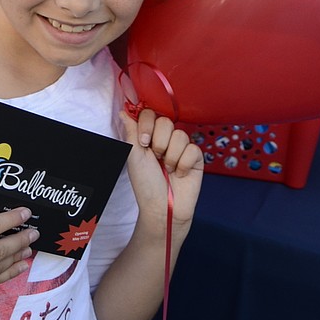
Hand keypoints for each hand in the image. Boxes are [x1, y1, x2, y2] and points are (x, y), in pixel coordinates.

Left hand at [120, 109, 203, 232]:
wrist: (162, 208)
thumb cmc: (145, 184)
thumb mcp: (134, 155)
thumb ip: (131, 130)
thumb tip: (123, 111)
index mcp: (149, 135)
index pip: (151, 114)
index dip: (148, 125)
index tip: (144, 142)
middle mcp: (166, 139)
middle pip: (166, 121)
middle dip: (159, 142)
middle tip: (156, 157)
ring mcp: (182, 147)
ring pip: (180, 135)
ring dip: (170, 156)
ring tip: (168, 169)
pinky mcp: (195, 157)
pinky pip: (192, 149)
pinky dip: (183, 164)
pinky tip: (179, 173)